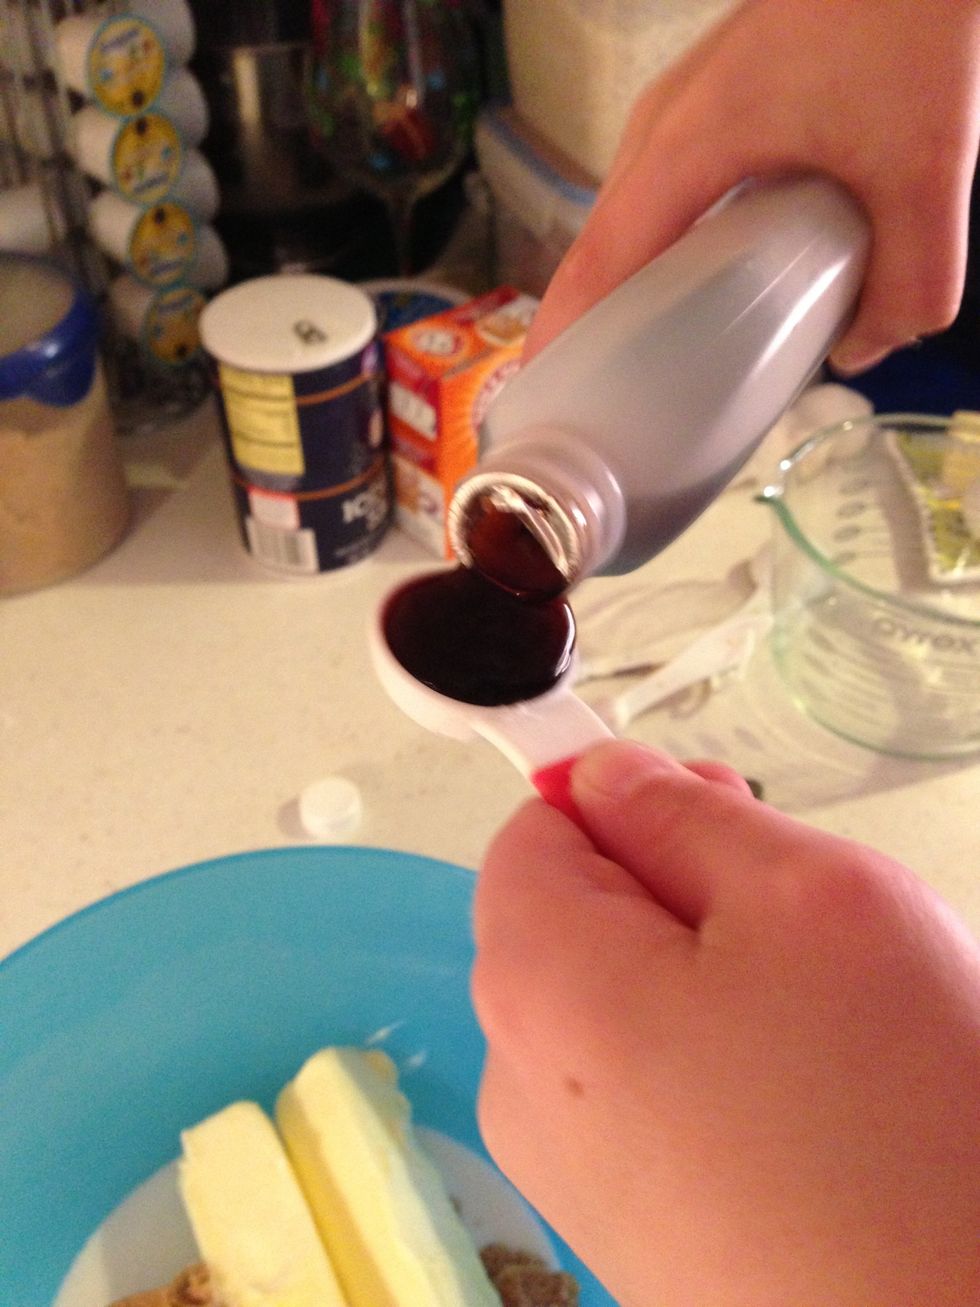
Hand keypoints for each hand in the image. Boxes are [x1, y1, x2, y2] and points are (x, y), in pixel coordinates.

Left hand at [472, 741, 979, 1305]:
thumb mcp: (809, 899)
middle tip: (804, 930)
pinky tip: (813, 1109)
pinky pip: (655, 1094)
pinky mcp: (628, 1231)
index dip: (626, 804)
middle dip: (682, 895)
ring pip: (624, 1006)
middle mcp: (521, 1081)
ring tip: (825, 1030)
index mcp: (535, 982)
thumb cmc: (895, 1120)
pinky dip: (722, 1069)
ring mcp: (570, 1171)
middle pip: (575, 920)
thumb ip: (684, 813)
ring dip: (714, 984)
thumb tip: (599, 776)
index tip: (724, 816)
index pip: (533, 833)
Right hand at [523, 0, 979, 374]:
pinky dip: (665, 243)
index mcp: (686, 145)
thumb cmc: (901, 25)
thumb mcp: (925, 168)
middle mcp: (662, 124)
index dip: (566, 332)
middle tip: (606, 396)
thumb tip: (864, 350)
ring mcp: (681, 105)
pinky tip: (709, 275)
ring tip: (650, 349)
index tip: (544, 393)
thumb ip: (909, 278)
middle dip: (593, 320)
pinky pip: (664, 189)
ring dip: (631, 281)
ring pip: (634, 213)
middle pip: (604, 241)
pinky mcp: (711, 97)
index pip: (599, 259)